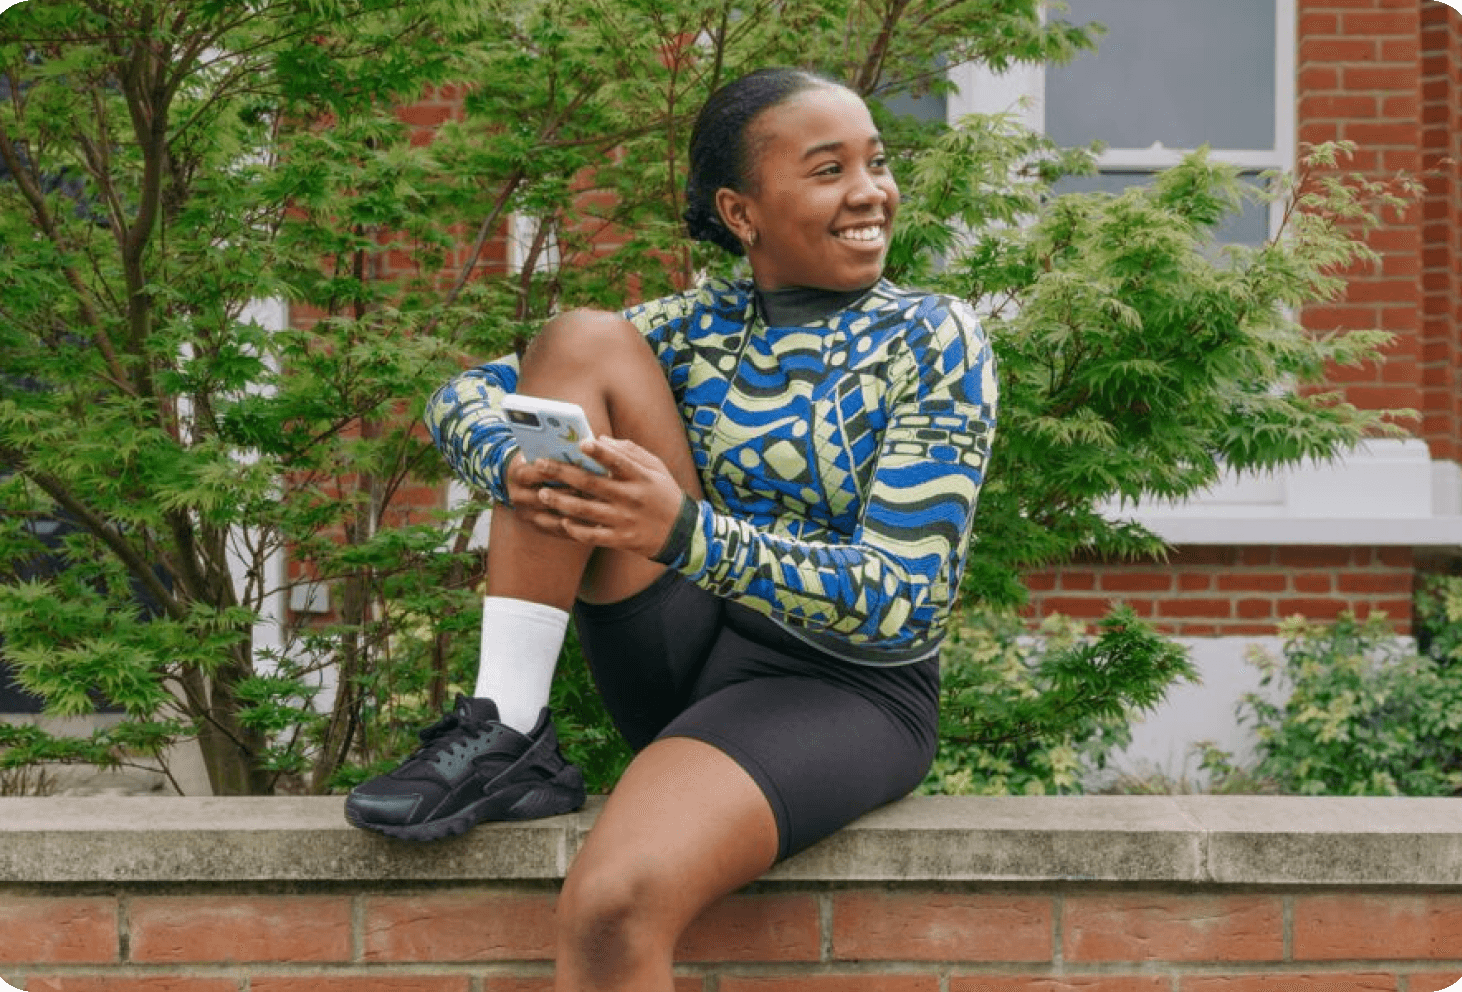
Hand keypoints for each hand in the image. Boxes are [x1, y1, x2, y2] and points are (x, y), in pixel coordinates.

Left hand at [505, 437, 686, 558]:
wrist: (681, 533)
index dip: (600, 453)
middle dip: (563, 473)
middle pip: (591, 484)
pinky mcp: (621, 540)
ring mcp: (625, 521)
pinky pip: (593, 535)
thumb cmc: (664, 493)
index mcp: (641, 478)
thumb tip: (601, 439)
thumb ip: (630, 451)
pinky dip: (576, 529)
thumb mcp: (656, 467)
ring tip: (542, 493)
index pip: (619, 462)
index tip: (581, 442)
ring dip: (560, 501)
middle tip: (540, 464)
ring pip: (586, 510)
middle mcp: (631, 498)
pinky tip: (562, 520)